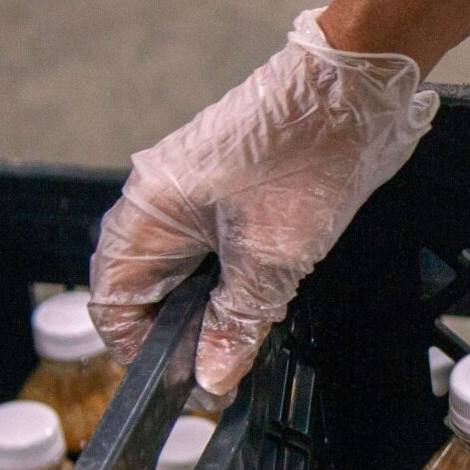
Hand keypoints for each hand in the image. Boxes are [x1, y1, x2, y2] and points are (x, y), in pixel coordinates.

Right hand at [89, 8, 439, 396]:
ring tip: (248, 338)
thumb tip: (211, 376)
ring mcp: (195, 191)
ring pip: (186, 270)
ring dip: (212, 309)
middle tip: (225, 370)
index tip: (185, 382)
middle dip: (181, 334)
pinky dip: (233, 280)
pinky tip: (264, 297)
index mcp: (149, 210)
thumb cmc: (307, 153)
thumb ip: (236, 322)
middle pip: (147, 288)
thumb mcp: (272, 258)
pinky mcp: (232, 189)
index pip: (113, 300)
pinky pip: (216, 248)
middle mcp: (160, 199)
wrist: (356, 87)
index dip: (141, 350)